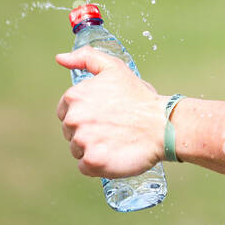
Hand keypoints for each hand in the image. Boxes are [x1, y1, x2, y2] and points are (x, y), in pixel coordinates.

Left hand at [55, 46, 167, 177]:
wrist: (163, 125)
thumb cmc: (140, 98)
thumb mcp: (114, 68)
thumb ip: (86, 58)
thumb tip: (60, 58)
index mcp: (74, 96)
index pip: (66, 112)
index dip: (86, 116)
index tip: (104, 117)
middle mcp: (74, 119)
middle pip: (70, 132)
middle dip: (88, 132)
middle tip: (113, 129)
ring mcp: (82, 141)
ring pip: (77, 150)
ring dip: (93, 148)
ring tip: (115, 141)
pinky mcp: (92, 161)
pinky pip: (84, 167)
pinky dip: (97, 164)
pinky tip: (113, 154)